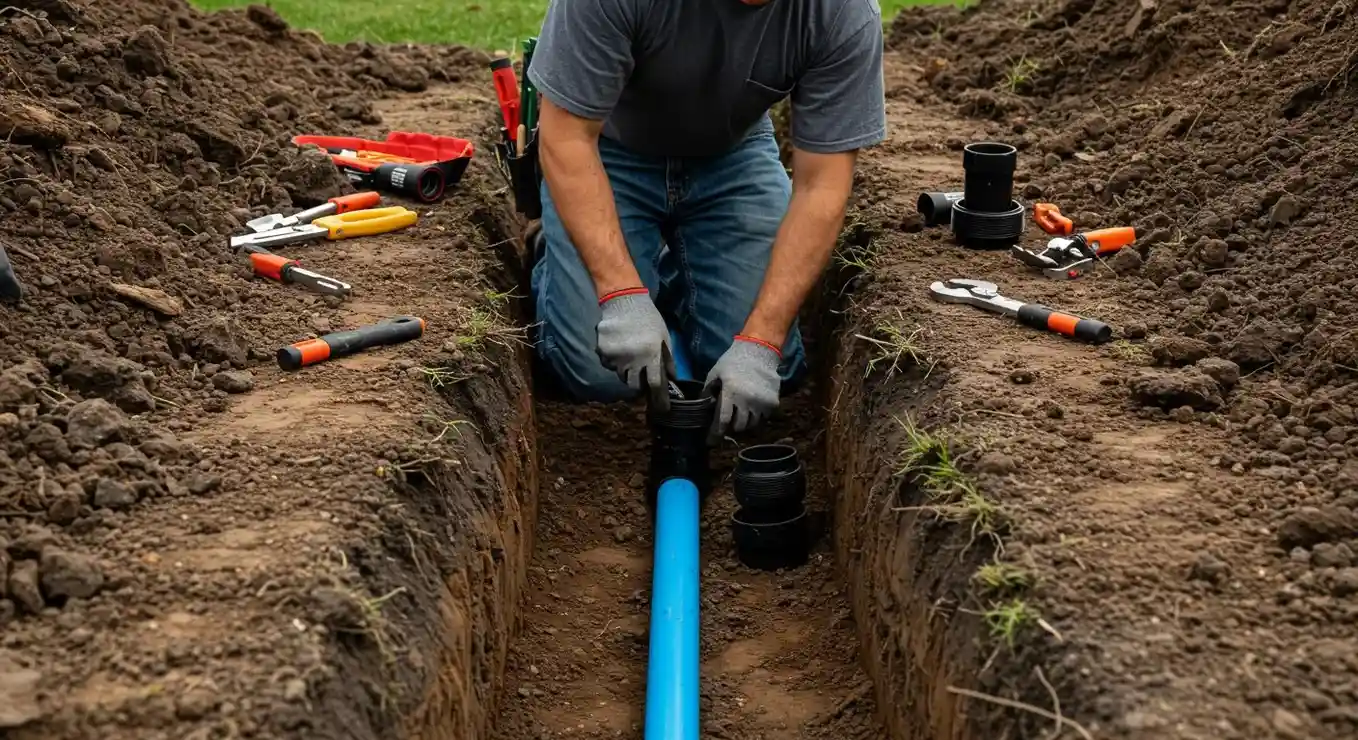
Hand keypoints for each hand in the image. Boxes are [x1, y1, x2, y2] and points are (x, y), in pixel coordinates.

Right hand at [596, 288, 675, 409]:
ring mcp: (617, 356)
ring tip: (630, 356)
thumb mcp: (664, 338)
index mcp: (652, 354)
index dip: (659, 398)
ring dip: (627, 371)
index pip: (655, 384)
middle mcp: (634, 359)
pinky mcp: (603, 352)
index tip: (662, 409)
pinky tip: (619, 349)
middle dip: (639, 385)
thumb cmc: (648, 319)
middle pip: (634, 385)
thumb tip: (671, 379)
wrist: (624, 302)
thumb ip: (668, 359)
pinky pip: (609, 365)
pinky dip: (614, 362)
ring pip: (621, 375)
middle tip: (641, 376)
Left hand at [703, 336, 781, 438]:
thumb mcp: (716, 372)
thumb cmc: (734, 361)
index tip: (711, 441)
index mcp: (730, 394)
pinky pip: (763, 417)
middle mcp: (746, 401)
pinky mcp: (773, 403)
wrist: (760, 351)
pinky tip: (753, 408)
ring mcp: (761, 403)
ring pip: (752, 424)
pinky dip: (757, 416)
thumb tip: (702, 404)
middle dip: (733, 427)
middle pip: (739, 426)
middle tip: (730, 422)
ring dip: (745, 423)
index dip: (716, 432)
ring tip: (742, 415)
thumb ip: (708, 389)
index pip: (723, 420)